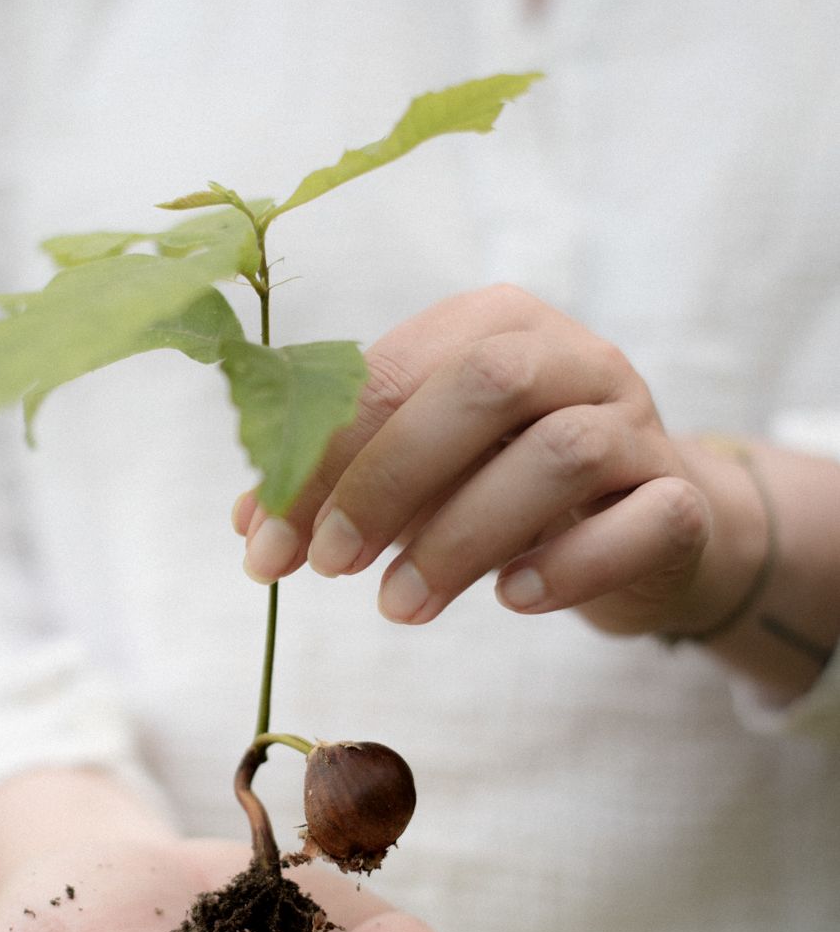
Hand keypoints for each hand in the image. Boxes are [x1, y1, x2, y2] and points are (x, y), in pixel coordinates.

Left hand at [237, 285, 767, 638]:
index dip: (324, 455)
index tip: (268, 540)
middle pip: (484, 386)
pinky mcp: (681, 499)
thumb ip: (345, 482)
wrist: (650, 529)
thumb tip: (250, 522)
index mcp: (495, 325)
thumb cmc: (512, 486)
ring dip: (463, 537)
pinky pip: (641, 521)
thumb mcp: (423, 474)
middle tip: (331, 566)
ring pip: (561, 456)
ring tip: (398, 606)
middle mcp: (574, 356)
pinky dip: (568, 564)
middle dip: (389, 479)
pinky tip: (510, 600)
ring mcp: (637, 425)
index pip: (394, 370)